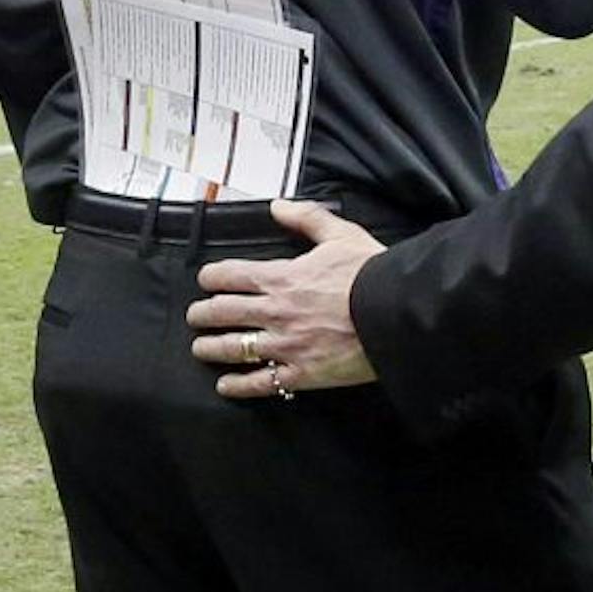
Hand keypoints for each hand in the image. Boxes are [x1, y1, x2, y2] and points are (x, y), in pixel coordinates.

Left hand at [188, 199, 384, 399]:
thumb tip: (278, 206)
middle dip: (202, 313)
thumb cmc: (371, 273)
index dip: (212, 277)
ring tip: (201, 348)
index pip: (230, 276)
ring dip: (210, 347)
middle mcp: (276, 312)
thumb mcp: (341, 234)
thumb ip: (306, 218)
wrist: (396, 312)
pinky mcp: (300, 373)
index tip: (206, 280)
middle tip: (196, 315)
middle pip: (223, 313)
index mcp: (282, 278)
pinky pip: (259, 382)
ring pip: (233, 348)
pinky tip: (225, 385)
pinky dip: (237, 385)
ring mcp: (285, 345)